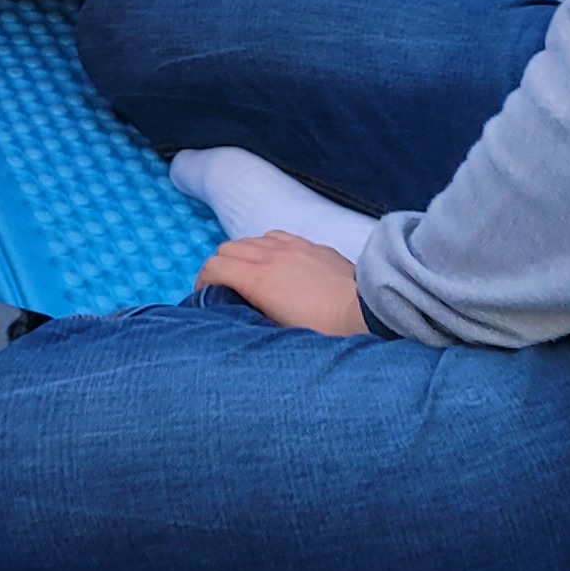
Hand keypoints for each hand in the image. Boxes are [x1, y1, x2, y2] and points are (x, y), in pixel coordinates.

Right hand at [196, 231, 369, 336]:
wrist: (367, 314)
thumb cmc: (324, 332)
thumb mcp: (281, 334)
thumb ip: (253, 318)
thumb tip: (239, 314)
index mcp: (258, 279)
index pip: (213, 267)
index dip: (202, 283)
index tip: (206, 299)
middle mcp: (269, 255)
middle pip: (226, 249)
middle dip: (219, 268)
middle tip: (225, 289)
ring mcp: (290, 245)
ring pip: (249, 239)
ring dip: (241, 255)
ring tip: (249, 276)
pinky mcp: (309, 244)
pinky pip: (274, 235)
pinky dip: (264, 246)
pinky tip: (275, 262)